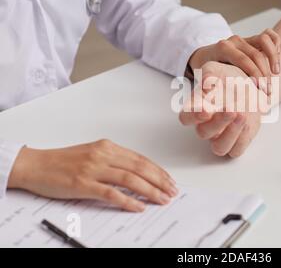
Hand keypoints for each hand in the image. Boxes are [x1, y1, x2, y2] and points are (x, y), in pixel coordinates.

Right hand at [7, 140, 177, 211]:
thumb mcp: (92, 154)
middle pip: (139, 168)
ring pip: (130, 179)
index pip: (140, 159)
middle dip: (159, 181)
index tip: (169, 180)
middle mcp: (103, 155)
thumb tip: (136, 173)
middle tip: (172, 191)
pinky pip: (111, 193)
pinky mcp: (83, 183)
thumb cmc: (63, 161)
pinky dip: (128, 201)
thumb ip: (113, 160)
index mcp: (107, 146)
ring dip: (150, 191)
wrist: (35, 164)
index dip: (158, 170)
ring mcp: (93, 169)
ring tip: (162, 199)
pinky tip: (139, 207)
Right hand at [179, 62, 264, 157]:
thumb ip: (209, 74)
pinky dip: (242, 139)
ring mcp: (222, 135)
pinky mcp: (238, 141)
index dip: (193, 116)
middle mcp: (207, 125)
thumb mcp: (217, 69)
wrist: (249, 86)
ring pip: (219, 147)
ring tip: (242, 115)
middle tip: (230, 108)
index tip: (205, 109)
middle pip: (203, 132)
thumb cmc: (228, 78)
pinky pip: (236, 150)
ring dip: (231, 134)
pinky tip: (248, 122)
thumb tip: (206, 83)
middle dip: (217, 122)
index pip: (186, 117)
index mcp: (196, 108)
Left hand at [189, 29, 280, 93]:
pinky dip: (276, 45)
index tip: (261, 89)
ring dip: (274, 58)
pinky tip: (275, 62)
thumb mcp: (204, 75)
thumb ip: (209, 82)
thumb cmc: (207, 69)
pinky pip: (270, 36)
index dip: (255, 74)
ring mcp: (245, 38)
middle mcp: (235, 41)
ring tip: (276, 74)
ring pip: (265, 40)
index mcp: (223, 48)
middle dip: (265, 74)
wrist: (206, 56)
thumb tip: (209, 92)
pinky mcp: (253, 39)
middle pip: (256, 54)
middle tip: (268, 91)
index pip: (243, 60)